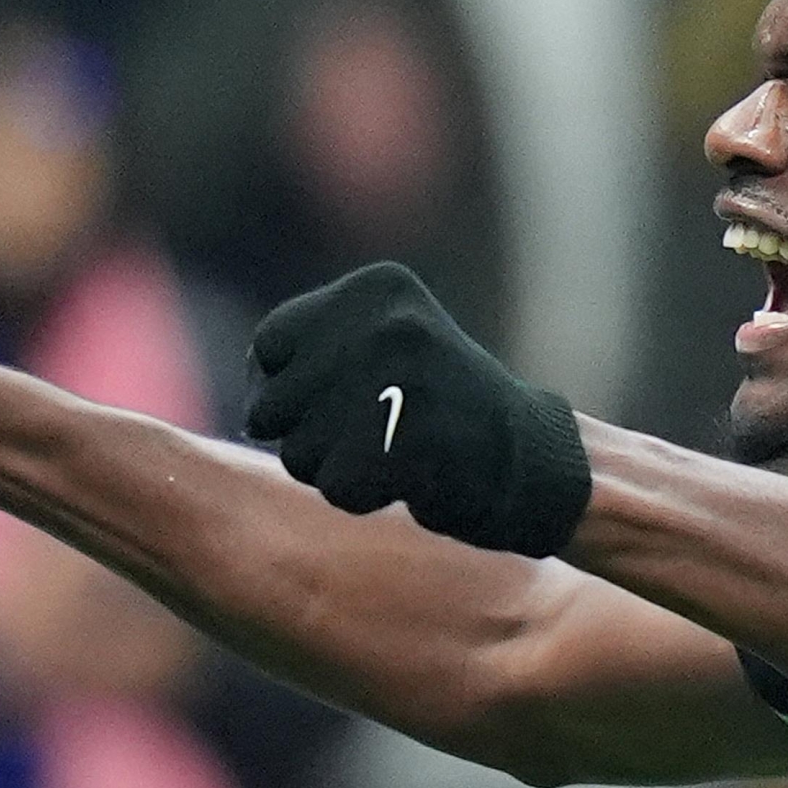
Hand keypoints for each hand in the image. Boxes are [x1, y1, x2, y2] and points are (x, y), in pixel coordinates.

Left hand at [243, 262, 590, 557]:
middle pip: (271, 407)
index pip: (269, 348)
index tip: (348, 403)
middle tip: (379, 435)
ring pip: (298, 454)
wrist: (535, 460)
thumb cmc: (443, 411)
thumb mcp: (388, 344)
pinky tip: (413, 479)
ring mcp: (399, 382)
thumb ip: (318, 348)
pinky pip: (335, 489)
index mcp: (375, 288)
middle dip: (311, 437)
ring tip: (399, 453)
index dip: (294, 391)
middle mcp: (385, 324)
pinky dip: (364, 498)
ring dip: (337, 470)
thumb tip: (251, 400)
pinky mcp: (410, 441)